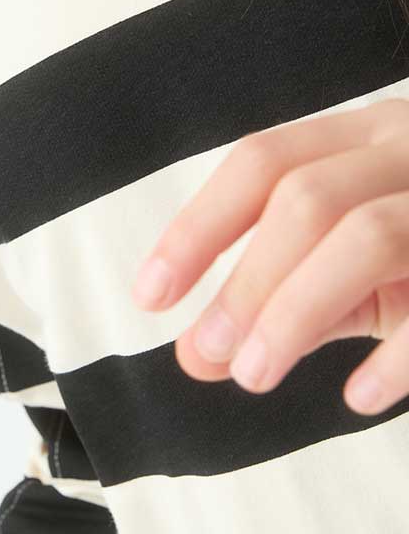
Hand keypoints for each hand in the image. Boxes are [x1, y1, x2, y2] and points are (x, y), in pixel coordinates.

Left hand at [131, 97, 408, 415]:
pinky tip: (361, 396)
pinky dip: (399, 353)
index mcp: (364, 136)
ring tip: (254, 375)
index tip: (150, 296)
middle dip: (245, 282)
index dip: (197, 228)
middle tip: (207, 355)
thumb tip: (195, 355)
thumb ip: (282, 297)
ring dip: (297, 310)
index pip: (262, 162)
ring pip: (366, 234)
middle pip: (305, 199)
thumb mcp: (358, 262)